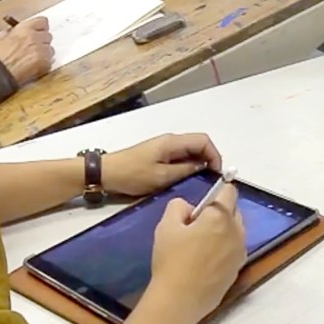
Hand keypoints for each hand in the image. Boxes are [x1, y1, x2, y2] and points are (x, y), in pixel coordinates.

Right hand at [0, 17, 53, 85]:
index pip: (42, 22)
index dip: (40, 27)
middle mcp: (35, 38)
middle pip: (48, 36)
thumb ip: (10, 32)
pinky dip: (43, 65)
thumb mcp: (0, 38)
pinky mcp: (45, 64)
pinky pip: (49, 62)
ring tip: (32, 60)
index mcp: (25, 29)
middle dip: (42, 41)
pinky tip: (33, 68)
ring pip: (50, 50)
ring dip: (44, 54)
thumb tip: (12, 31)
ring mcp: (41, 51)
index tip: (38, 31)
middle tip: (34, 47)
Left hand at [102, 133, 220, 196]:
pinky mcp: (159, 155)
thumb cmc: (133, 174)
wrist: (107, 173)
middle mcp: (170, 141)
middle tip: (210, 180)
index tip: (216, 175)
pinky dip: (188, 166)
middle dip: (208, 160)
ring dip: (198, 164)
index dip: (214, 156)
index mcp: (172, 142)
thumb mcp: (162, 176)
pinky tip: (185, 180)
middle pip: (198, 144)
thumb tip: (204, 167)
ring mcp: (164, 147)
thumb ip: (185, 170)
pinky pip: (180, 157)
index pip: (203, 141)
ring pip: (190, 151)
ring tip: (200, 182)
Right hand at [150, 185, 245, 320]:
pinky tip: (204, 259)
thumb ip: (178, 206)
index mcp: (220, 217)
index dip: (218, 189)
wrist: (179, 300)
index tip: (205, 198)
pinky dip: (223, 248)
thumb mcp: (166, 225)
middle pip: (234, 211)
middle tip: (196, 222)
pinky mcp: (237, 271)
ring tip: (200, 242)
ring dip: (223, 230)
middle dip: (220, 211)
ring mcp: (239, 254)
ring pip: (235, 232)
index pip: (229, 192)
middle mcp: (236, 233)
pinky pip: (233, 250)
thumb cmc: (172, 258)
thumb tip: (189, 209)